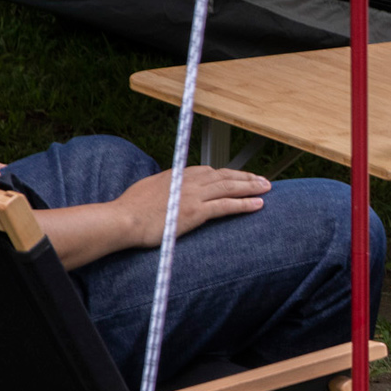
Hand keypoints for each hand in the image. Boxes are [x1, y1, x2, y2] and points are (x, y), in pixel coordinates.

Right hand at [116, 166, 270, 247]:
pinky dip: (245, 204)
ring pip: (230, 188)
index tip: (239, 176)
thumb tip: (168, 190)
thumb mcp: (148, 189)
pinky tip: (258, 205)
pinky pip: (227, 206)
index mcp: (177, 175)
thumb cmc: (129, 210)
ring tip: (267, 188)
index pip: (209, 171)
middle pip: (224, 176)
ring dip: (251, 187)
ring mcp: (194, 195)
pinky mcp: (196, 211)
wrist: (122, 220)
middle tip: (262, 180)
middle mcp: (189, 181)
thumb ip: (164, 188)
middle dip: (246, 177)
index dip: (227, 174)